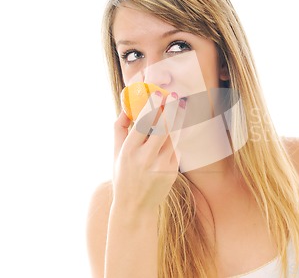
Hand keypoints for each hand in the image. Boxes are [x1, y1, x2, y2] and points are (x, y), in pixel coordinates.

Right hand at [111, 93, 183, 213]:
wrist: (134, 206)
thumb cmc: (123, 174)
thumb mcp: (116, 152)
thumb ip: (120, 127)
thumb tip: (127, 105)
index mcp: (128, 151)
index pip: (142, 124)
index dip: (151, 108)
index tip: (158, 94)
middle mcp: (145, 158)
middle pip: (162, 128)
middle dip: (170, 110)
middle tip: (175, 96)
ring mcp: (161, 165)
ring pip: (172, 137)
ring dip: (177, 120)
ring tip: (180, 105)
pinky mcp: (172, 171)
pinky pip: (175, 148)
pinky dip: (174, 138)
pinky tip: (173, 132)